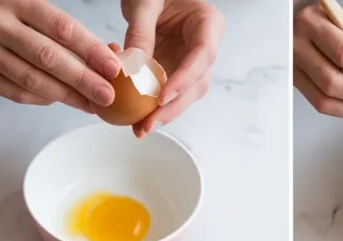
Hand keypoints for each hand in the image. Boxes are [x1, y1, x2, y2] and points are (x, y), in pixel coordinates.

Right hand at [0, 0, 119, 111]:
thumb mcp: (25, 3)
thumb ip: (60, 28)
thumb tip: (104, 57)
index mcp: (15, 1)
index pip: (61, 28)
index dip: (91, 50)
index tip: (113, 68)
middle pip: (49, 58)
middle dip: (84, 80)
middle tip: (108, 95)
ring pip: (33, 81)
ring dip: (68, 96)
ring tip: (92, 104)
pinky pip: (17, 93)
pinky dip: (43, 98)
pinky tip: (62, 100)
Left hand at [120, 0, 223, 137]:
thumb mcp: (144, 3)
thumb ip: (140, 32)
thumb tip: (134, 68)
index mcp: (209, 24)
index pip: (203, 55)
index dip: (185, 79)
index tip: (163, 97)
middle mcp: (206, 47)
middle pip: (198, 83)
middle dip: (174, 106)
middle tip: (148, 123)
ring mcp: (193, 61)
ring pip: (187, 94)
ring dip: (164, 112)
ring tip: (140, 127)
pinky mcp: (177, 71)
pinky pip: (168, 91)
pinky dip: (152, 104)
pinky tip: (136, 116)